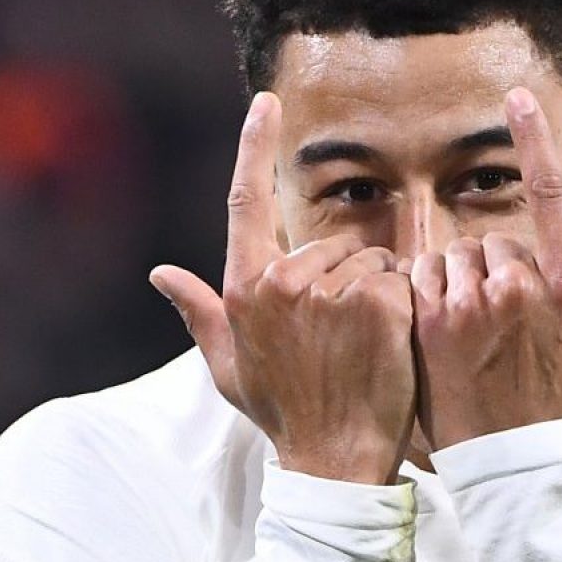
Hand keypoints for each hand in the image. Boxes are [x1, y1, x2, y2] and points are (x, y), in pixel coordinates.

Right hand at [149, 93, 416, 484]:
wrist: (333, 458)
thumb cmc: (281, 411)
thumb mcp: (230, 365)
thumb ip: (198, 312)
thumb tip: (159, 272)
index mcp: (243, 288)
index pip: (246, 201)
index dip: (255, 146)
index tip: (267, 102)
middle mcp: (279, 281)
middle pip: (329, 245)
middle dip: (342, 278)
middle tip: (339, 338)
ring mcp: (328, 290)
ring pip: (367, 261)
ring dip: (374, 294)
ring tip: (361, 346)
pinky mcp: (375, 300)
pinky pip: (398, 278)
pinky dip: (403, 304)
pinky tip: (389, 344)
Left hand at [410, 87, 561, 449]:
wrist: (517, 461)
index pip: (550, 194)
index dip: (534, 138)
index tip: (516, 96)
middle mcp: (519, 285)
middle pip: (498, 238)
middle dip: (500, 266)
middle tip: (507, 317)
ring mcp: (472, 303)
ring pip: (459, 253)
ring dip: (465, 277)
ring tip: (478, 327)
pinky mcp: (432, 320)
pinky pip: (425, 274)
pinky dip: (433, 289)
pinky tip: (447, 326)